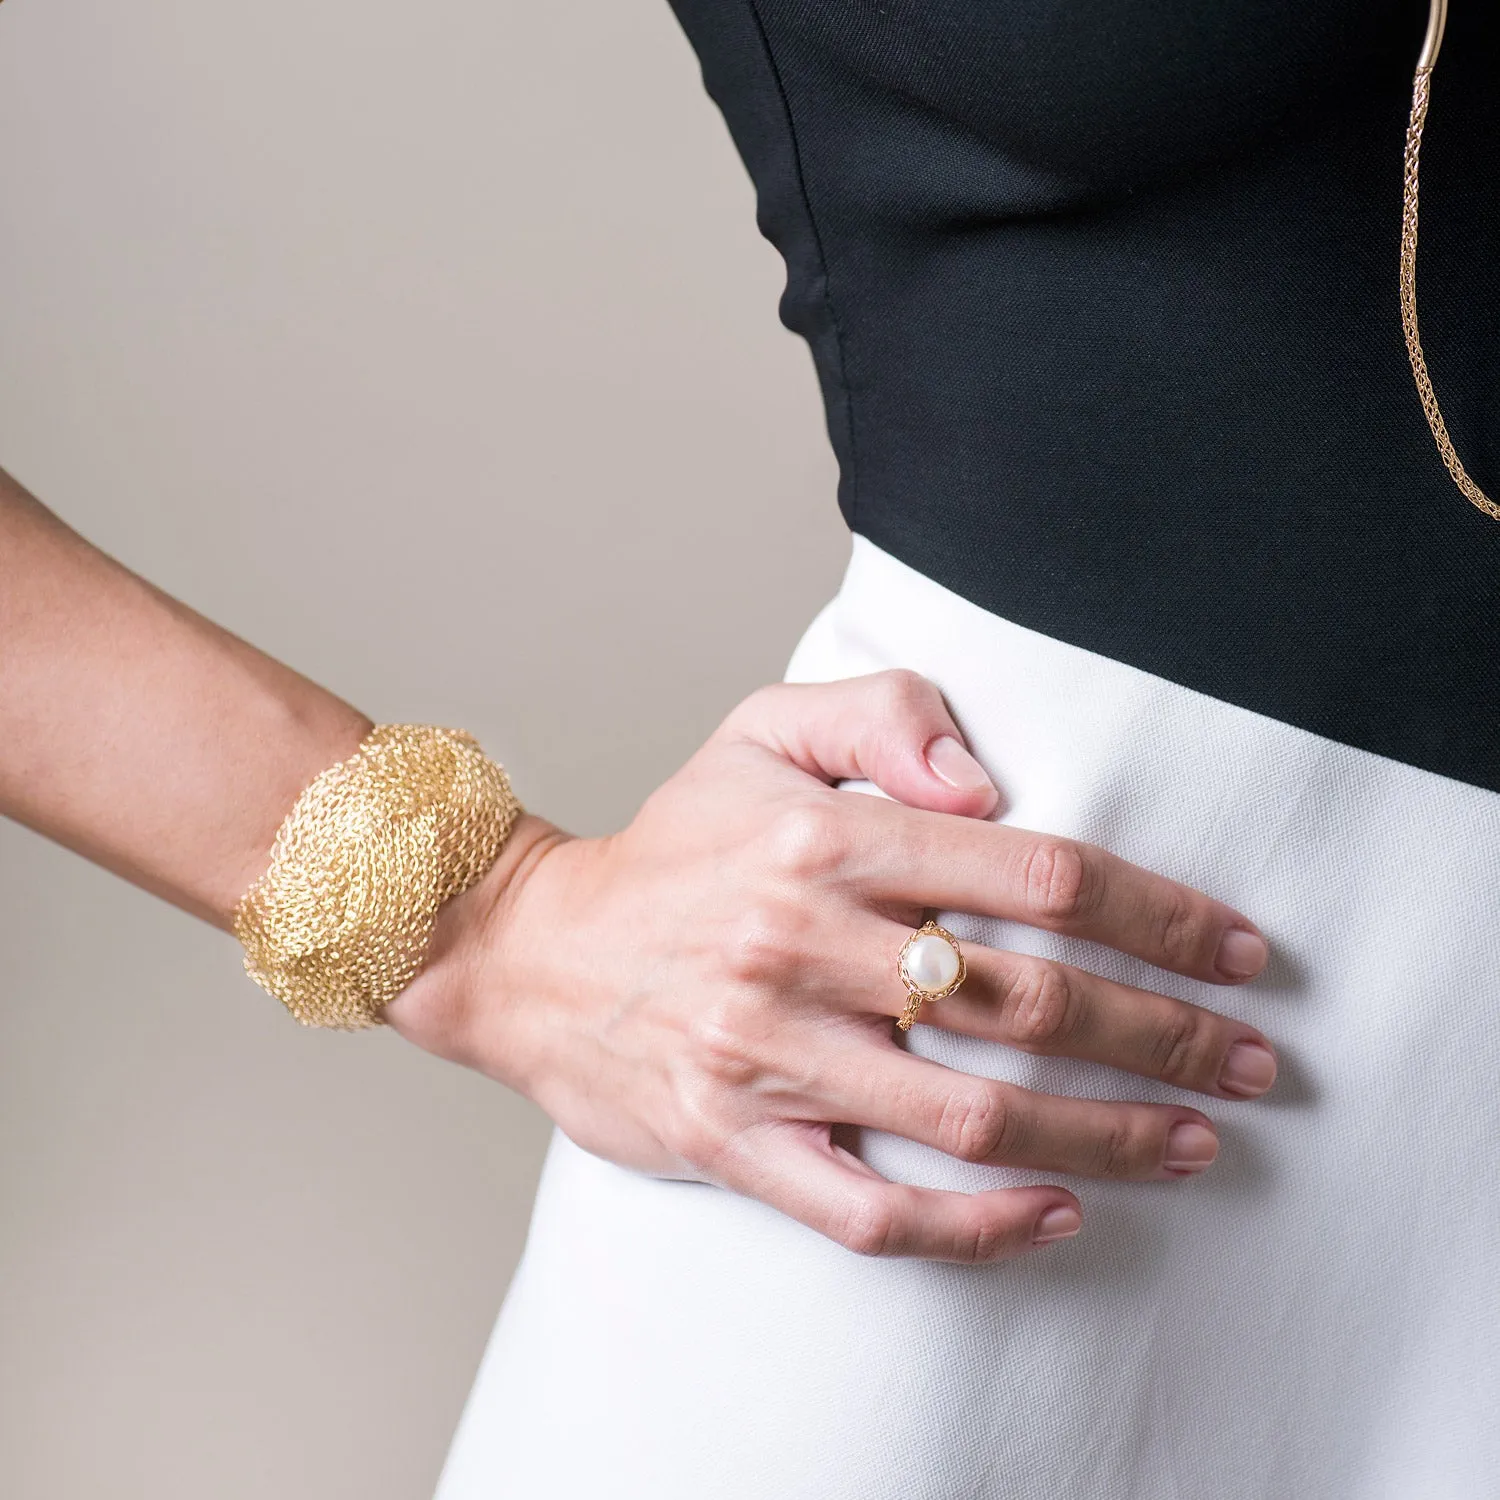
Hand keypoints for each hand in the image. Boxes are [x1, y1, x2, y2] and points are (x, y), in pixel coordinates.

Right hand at [386, 670, 1275, 1263]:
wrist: (533, 949)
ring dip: (1106, 1135)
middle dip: (1166, 1033)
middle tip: (1250, 1060)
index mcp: (825, 842)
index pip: (1038, 875)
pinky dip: (977, 1227)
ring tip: (1195, 1142)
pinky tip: (1056, 1215)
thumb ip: (880, 714)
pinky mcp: (735, 1141)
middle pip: (1028, 1000)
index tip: (1236, 951)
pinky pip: (872, 1210)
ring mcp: (767, 1055)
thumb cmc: (674, 844)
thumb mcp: (760, 730)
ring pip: (972, 1117)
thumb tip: (987, 778)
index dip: (1160, 914)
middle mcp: (800, 948)